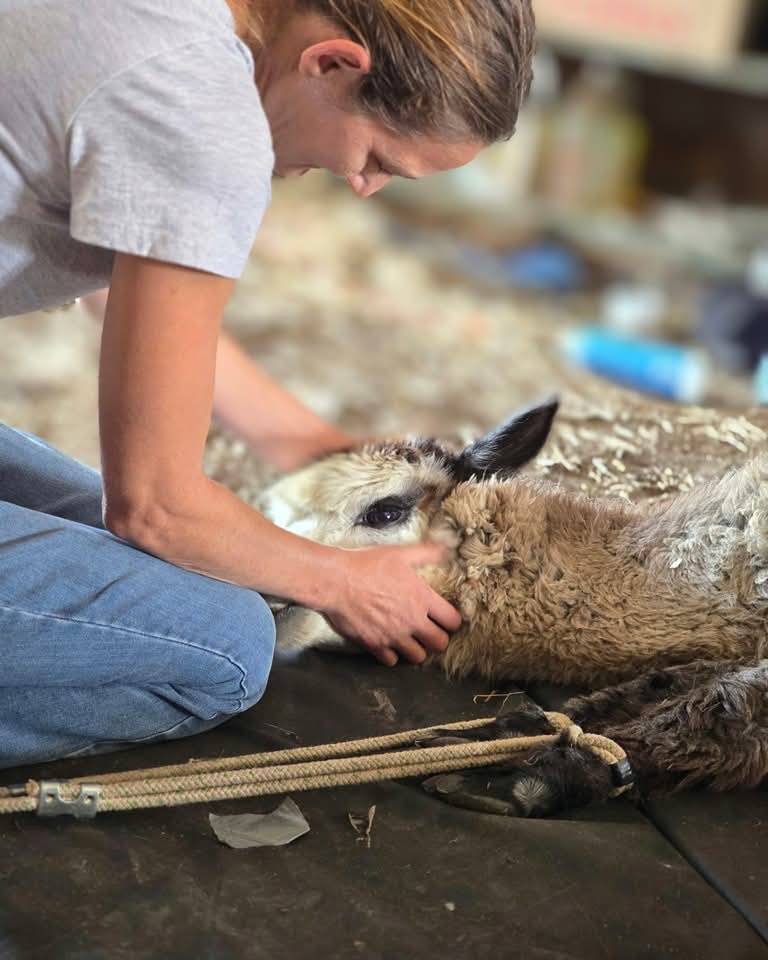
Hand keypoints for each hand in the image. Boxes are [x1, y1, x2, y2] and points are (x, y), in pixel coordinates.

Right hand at [319, 542, 461, 665]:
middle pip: (440, 644)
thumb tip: (445, 546)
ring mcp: (394, 636)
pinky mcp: (375, 645)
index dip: (452, 621)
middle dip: (437, 639)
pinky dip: (392, 655)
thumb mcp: (399, 554)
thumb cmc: (367, 565)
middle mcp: (412, 621)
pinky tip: (389, 644)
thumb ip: (425, 553)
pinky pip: (392, 661)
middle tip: (429, 632)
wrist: (336, 581)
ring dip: (416, 649)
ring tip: (410, 640)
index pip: (453, 621)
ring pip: (418, 657)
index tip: (445, 618)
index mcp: (422, 599)